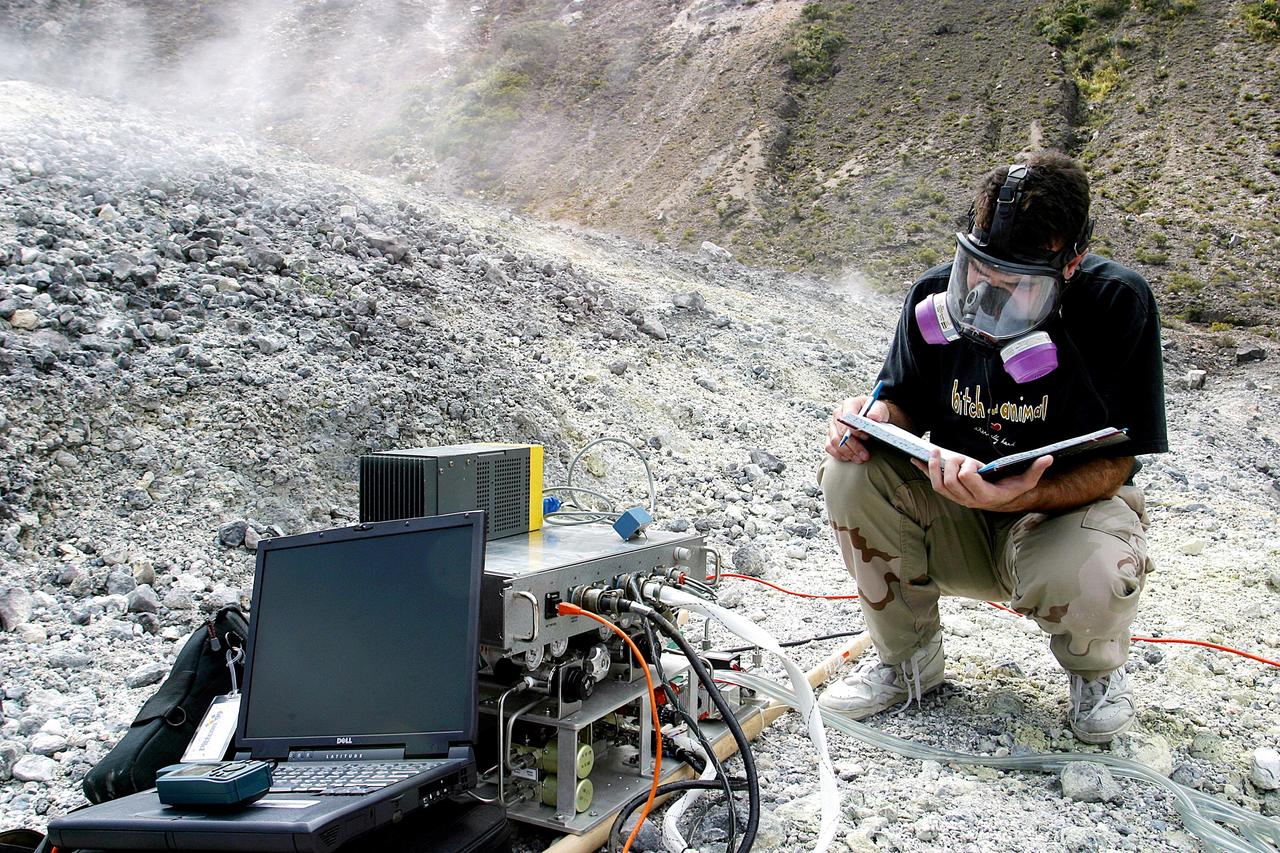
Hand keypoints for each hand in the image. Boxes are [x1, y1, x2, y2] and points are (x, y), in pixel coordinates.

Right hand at [825, 395, 890, 462]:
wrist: (872, 419)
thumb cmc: (875, 413)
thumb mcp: (881, 409)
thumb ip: (878, 411)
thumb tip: (873, 416)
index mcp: (850, 404)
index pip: (847, 417)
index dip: (855, 428)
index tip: (866, 437)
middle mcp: (839, 414)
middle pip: (840, 431)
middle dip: (853, 445)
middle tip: (865, 455)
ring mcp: (833, 426)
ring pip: (834, 441)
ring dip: (847, 452)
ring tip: (860, 459)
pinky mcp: (831, 436)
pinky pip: (829, 447)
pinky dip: (839, 454)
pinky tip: (849, 458)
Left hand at [912, 450, 1052, 510]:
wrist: (1003, 500)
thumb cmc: (1012, 488)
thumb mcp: (1026, 480)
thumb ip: (1036, 469)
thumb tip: (1047, 458)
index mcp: (985, 495)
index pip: (967, 480)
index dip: (966, 469)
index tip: (973, 462)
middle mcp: (969, 499)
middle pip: (950, 482)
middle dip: (951, 466)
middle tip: (958, 456)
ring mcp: (957, 498)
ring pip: (939, 485)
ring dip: (933, 467)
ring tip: (933, 452)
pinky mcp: (950, 494)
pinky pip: (933, 483)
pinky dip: (924, 471)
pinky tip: (916, 459)